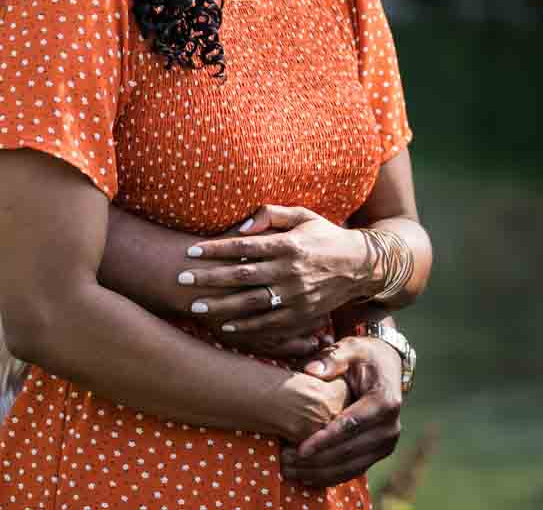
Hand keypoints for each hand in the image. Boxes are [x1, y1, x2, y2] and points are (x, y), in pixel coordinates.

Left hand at [177, 205, 370, 340]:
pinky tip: (224, 327)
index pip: (244, 247)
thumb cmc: (325, 236)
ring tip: (194, 306)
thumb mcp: (303, 215)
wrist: (360, 266)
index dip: (215, 249)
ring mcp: (296, 296)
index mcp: (289, 244)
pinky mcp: (302, 315)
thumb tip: (239, 228)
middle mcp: (291, 271)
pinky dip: (246, 328)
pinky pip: (269, 324)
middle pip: (241, 276)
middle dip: (209, 278)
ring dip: (220, 306)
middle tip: (181, 279)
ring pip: (251, 303)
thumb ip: (271, 215)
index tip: (190, 252)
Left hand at [280, 336, 403, 487]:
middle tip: (286, 461)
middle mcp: (390, 427)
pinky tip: (305, 476)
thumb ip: (332, 358)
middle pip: (350, 451)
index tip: (301, 449)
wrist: (387, 368)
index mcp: (384, 401)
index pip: (352, 425)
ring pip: (350, 467)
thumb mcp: (351, 348)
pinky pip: (353, 471)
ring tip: (289, 470)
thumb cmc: (364, 356)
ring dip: (319, 472)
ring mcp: (386, 443)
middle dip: (317, 459)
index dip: (325, 439)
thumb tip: (311, 370)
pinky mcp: (379, 453)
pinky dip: (329, 476)